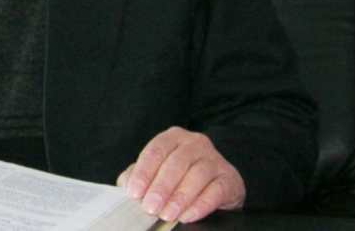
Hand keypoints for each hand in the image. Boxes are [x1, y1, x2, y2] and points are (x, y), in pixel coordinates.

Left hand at [116, 126, 244, 223]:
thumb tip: (125, 183)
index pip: (156, 150)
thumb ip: (141, 174)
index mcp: (174, 137)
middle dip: (161, 187)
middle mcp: (195, 143)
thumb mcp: (159, 170)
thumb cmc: (182, 175)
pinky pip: (215, 191)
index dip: (143, 172)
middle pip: (176, 162)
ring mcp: (214, 159)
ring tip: (167, 214)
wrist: (218, 183)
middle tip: (150, 207)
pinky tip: (187, 216)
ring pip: (196, 175)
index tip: (134, 192)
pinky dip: (200, 205)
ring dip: (179, 197)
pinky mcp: (229, 178)